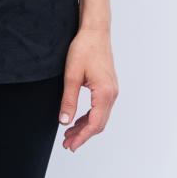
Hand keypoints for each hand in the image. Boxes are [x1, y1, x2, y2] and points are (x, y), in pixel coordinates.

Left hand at [59, 26, 117, 152]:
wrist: (95, 32)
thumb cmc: (84, 49)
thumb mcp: (71, 76)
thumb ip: (68, 100)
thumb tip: (64, 122)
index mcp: (104, 93)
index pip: (94, 124)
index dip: (82, 137)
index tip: (70, 146)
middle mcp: (112, 94)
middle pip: (99, 124)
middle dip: (83, 135)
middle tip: (67, 144)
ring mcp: (112, 90)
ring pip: (100, 117)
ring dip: (85, 127)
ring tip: (69, 134)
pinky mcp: (108, 87)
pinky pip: (101, 108)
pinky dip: (89, 117)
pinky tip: (77, 120)